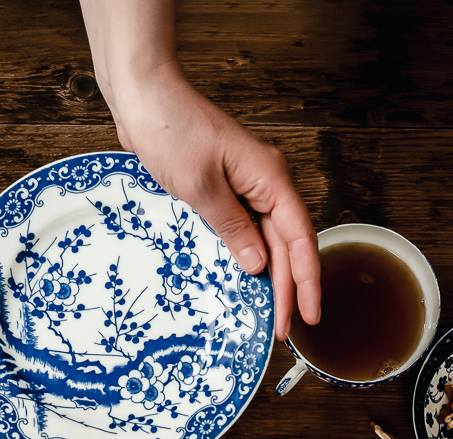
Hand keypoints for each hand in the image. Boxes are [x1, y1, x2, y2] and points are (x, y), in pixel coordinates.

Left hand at [107, 66, 319, 339]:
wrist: (142, 94)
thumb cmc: (171, 129)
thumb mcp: (200, 186)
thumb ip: (232, 228)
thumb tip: (257, 265)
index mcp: (269, 178)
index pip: (299, 239)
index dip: (306, 280)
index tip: (310, 315)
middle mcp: (265, 182)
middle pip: (286, 244)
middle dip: (287, 288)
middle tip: (283, 329)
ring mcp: (244, 184)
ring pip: (266, 238)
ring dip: (268, 276)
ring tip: (268, 314)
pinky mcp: (223, 187)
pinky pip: (244, 228)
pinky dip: (246, 256)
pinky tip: (243, 280)